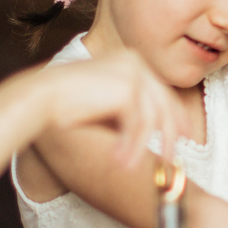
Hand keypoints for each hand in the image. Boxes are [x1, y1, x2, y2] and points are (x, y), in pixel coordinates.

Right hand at [49, 50, 185, 166]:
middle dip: (171, 133)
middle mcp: (135, 61)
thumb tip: (157, 131)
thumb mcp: (106, 104)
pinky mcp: (127, 88)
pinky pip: (139, 125)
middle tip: (174, 157)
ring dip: (141, 147)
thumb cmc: (67, 103)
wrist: (42, 96)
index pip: (161, 90)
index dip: (175, 115)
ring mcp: (133, 72)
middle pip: (164, 102)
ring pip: (152, 118)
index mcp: (130, 59)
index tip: (186, 135)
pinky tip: (121, 162)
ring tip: (132, 167)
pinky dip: (131, 147)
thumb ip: (130, 111)